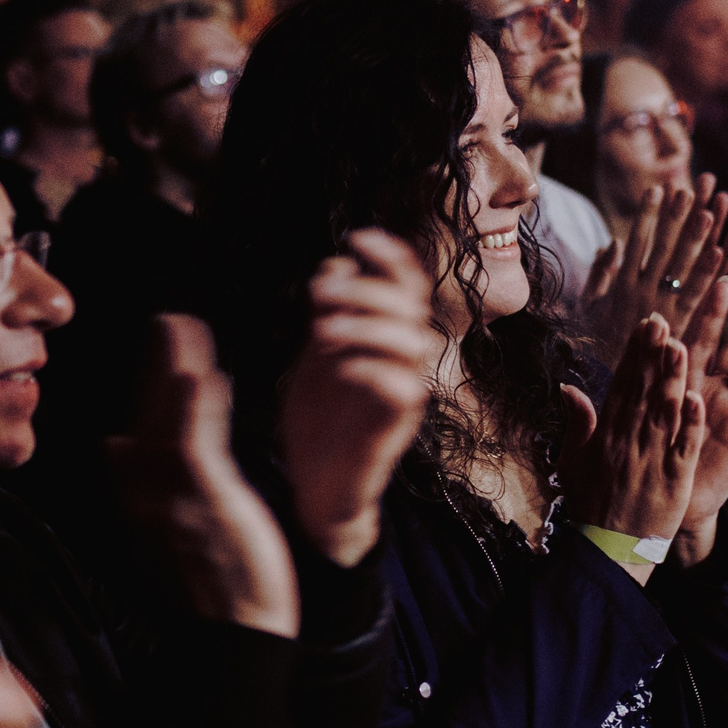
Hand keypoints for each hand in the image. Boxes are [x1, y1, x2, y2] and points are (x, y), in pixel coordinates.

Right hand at [111, 316, 298, 637]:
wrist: (240, 632)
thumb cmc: (216, 581)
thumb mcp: (172, 523)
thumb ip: (147, 481)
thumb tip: (116, 444)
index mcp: (135, 496)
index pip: (135, 424)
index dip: (148, 381)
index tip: (162, 341)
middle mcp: (143, 493)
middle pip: (143, 413)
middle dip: (155, 363)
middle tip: (170, 319)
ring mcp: (171, 495)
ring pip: (167, 418)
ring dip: (174, 367)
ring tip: (184, 326)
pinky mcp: (204, 500)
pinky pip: (195, 444)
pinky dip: (196, 406)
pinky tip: (203, 373)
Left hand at [280, 230, 439, 566]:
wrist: (314, 489)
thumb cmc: (319, 424)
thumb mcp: (315, 358)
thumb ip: (327, 314)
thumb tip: (336, 262)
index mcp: (387, 343)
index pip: (409, 286)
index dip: (392, 256)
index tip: (357, 238)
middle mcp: (403, 365)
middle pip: (413, 308)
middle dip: (369, 289)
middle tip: (321, 293)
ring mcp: (401, 397)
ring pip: (412, 344)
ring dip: (367, 326)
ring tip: (320, 331)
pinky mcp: (392, 430)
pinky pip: (401, 391)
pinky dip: (372, 370)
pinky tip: (339, 368)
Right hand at [563, 316, 703, 581]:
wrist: (609, 550)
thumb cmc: (593, 504)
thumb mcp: (574, 461)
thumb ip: (577, 423)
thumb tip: (567, 388)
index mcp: (606, 435)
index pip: (622, 386)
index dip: (636, 354)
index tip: (648, 324)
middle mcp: (628, 442)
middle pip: (642, 392)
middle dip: (654, 355)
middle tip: (665, 321)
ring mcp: (651, 461)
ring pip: (662, 414)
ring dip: (671, 380)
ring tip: (681, 347)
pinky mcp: (673, 482)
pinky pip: (681, 449)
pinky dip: (688, 425)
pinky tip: (695, 400)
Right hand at [583, 176, 727, 352]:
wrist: (604, 381)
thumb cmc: (596, 344)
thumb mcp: (589, 306)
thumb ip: (600, 274)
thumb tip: (611, 243)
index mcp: (621, 283)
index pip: (636, 240)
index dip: (647, 214)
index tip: (657, 189)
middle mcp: (641, 290)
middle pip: (662, 246)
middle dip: (675, 216)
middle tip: (688, 189)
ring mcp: (661, 305)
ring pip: (681, 265)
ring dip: (695, 237)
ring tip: (709, 210)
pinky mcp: (678, 323)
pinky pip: (696, 293)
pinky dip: (708, 272)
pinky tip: (721, 251)